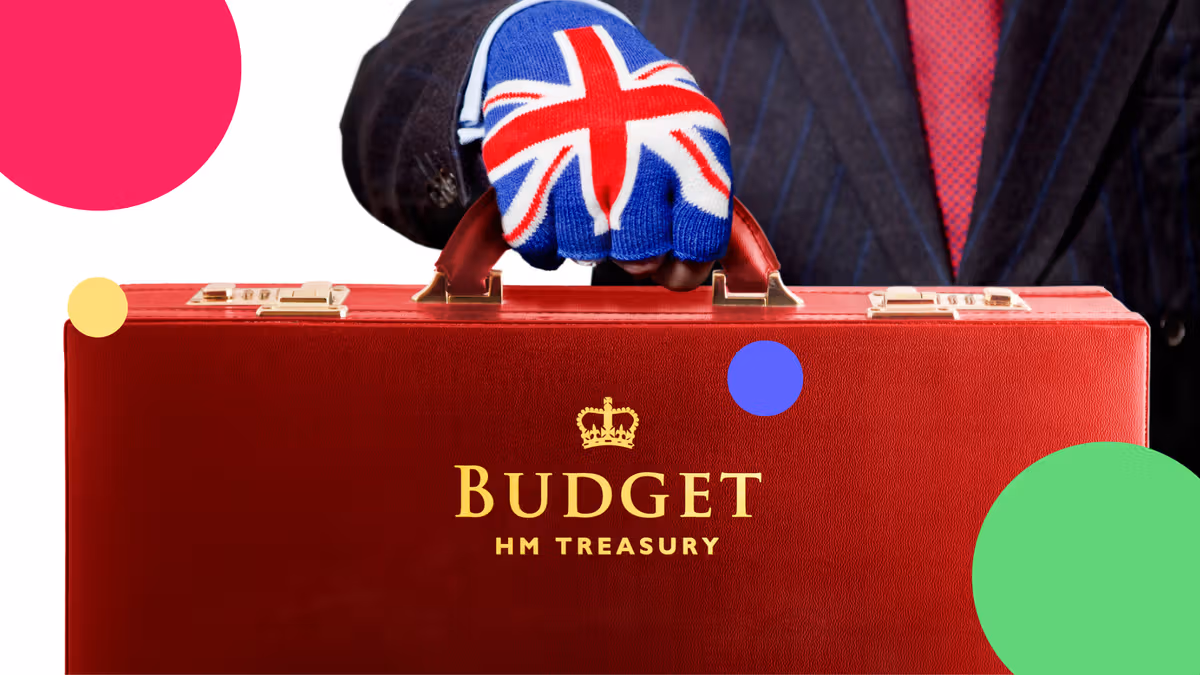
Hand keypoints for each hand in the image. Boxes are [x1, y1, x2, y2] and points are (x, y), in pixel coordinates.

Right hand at [480, 4, 732, 289]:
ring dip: (589, 243)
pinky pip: (537, 248)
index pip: (700, 236)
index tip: (677, 267)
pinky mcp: (521, 171)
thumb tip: (679, 277)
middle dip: (635, 253)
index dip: (689, 265)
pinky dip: (547, 245)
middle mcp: (633, 150)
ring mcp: (574, 161)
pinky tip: (557, 214)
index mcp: (688, 142)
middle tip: (627, 228)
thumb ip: (696, 203)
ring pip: (586, 254)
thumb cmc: (635, 110)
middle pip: (639, 255)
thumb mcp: (688, 134)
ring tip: (591, 205)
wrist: (559, 48)